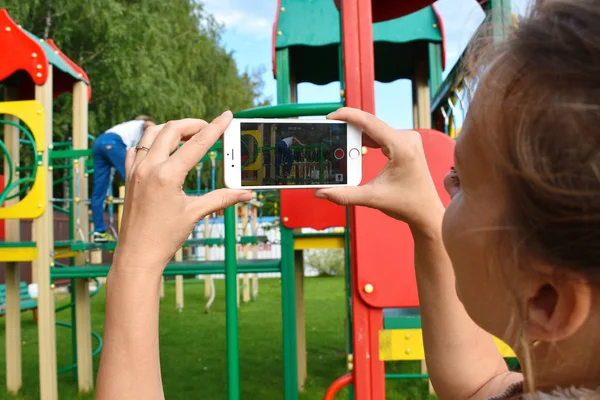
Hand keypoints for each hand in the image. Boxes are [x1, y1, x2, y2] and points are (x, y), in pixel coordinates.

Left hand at [114, 111, 250, 272]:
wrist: (137, 254)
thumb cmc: (164, 237)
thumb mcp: (195, 214)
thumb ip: (221, 198)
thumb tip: (246, 193)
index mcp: (167, 176)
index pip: (197, 143)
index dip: (215, 127)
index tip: (226, 116)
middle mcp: (149, 168)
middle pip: (172, 129)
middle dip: (193, 124)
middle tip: (208, 128)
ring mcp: (135, 170)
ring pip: (152, 133)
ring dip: (171, 129)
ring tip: (187, 136)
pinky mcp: (129, 176)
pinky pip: (136, 148)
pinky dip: (150, 142)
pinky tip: (161, 148)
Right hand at [315, 107, 443, 230]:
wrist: (426, 212)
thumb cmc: (407, 204)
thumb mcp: (373, 198)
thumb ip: (345, 195)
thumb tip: (321, 192)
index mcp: (401, 147)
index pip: (370, 123)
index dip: (348, 116)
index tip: (330, 117)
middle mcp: (407, 138)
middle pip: (371, 124)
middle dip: (348, 126)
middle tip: (328, 131)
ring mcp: (407, 139)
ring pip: (375, 129)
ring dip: (356, 133)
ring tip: (336, 138)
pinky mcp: (405, 144)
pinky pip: (381, 135)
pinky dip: (366, 139)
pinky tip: (353, 145)